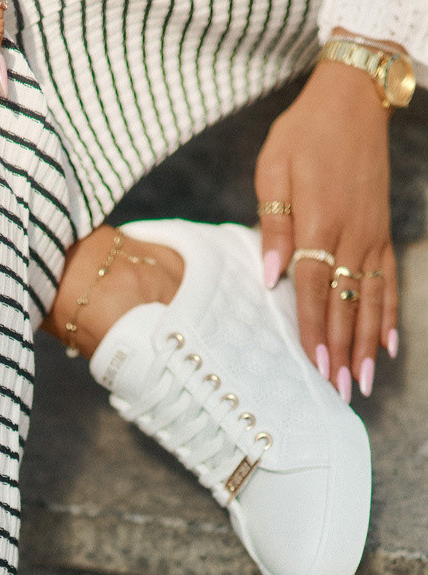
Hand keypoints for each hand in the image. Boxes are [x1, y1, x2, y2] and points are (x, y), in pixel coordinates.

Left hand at [255, 53, 397, 401]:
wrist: (352, 97)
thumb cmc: (303, 133)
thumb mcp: (273, 170)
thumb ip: (273, 226)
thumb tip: (270, 278)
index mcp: (320, 221)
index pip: (315, 287)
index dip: (316, 328)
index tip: (316, 364)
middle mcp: (352, 234)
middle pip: (346, 304)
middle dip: (342, 351)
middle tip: (338, 392)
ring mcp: (371, 235)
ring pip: (371, 300)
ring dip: (367, 344)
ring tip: (362, 383)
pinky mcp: (380, 232)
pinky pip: (388, 281)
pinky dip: (389, 314)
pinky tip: (389, 344)